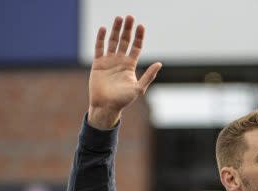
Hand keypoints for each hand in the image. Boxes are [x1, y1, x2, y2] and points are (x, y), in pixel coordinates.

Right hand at [88, 15, 161, 129]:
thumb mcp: (139, 88)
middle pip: (124, 41)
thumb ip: (149, 76)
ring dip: (116, 30)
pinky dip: (101, 38)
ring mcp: (109, 61)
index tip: (141, 26)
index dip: (139, 37)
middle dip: (127, 29)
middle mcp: (120, 61)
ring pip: (113, 41)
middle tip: (130, 17)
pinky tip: (104, 29)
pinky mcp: (98, 63)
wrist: (106, 106)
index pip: (136, 47)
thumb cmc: (123, 100)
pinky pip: (99, 48)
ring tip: (119, 18)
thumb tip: (159, 63)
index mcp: (130, 66)